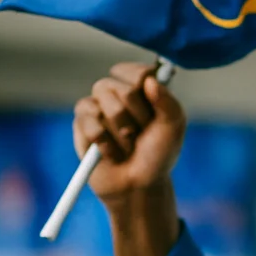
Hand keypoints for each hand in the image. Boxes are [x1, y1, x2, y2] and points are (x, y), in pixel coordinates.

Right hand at [73, 63, 185, 255]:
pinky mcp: (82, 122)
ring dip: (121, 129)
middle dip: (136, 116)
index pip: (139, 71)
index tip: (153, 104)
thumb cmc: (158, 155)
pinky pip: (89, 120)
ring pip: (103, 99)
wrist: (138, 184)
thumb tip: (150, 81)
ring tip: (127, 143)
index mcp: (144, 90)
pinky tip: (111, 152)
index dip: (144, 86)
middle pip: (121, 86)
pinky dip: (105, 141)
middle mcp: (120, 93)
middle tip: (141, 134)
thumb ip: (168, 103)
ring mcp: (98, 105)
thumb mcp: (173, 129)